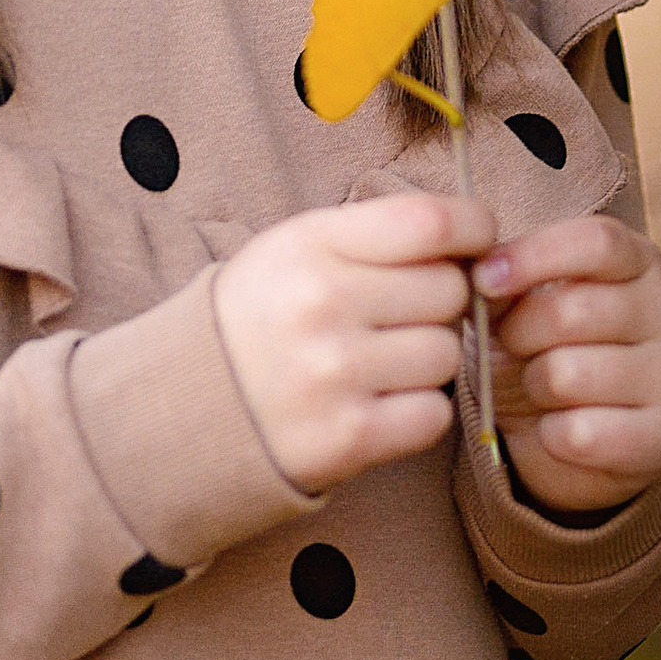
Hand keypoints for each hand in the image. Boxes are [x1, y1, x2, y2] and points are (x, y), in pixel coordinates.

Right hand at [216, 194, 492, 496]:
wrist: (183, 410)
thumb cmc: (259, 318)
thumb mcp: (294, 250)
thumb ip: (376, 236)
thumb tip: (474, 241)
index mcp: (310, 245)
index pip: (430, 222)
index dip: (473, 229)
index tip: (477, 242)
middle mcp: (321, 303)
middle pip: (449, 291)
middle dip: (440, 304)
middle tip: (399, 318)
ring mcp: (334, 374)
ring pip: (447, 355)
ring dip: (428, 361)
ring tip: (380, 364)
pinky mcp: (347, 437)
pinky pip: (434, 414)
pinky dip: (418, 412)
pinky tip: (378, 403)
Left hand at [477, 214, 660, 515]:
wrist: (574, 434)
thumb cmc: (544, 348)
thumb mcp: (521, 303)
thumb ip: (504, 280)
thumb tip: (480, 274)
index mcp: (640, 262)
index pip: (597, 243)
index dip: (533, 256)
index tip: (484, 279)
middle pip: (573, 310)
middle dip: (518, 332)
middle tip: (512, 345)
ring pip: (569, 375)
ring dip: (534, 385)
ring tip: (540, 386)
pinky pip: (580, 433)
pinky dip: (551, 435)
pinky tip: (559, 428)